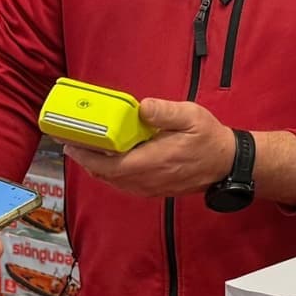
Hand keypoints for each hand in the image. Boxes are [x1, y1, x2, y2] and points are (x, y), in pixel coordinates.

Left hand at [64, 98, 235, 199]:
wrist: (226, 163)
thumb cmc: (209, 139)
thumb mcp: (191, 117)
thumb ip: (165, 112)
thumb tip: (142, 107)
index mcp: (153, 161)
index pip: (110, 164)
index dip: (87, 155)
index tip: (71, 142)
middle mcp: (148, 179)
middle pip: (106, 174)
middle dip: (85, 159)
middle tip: (70, 141)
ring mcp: (150, 187)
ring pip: (113, 181)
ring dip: (95, 166)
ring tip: (83, 149)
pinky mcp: (153, 188)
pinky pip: (123, 184)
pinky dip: (109, 173)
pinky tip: (105, 160)